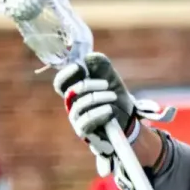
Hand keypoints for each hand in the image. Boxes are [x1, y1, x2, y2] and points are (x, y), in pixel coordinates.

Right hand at [53, 53, 176, 178]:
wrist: (129, 122)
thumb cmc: (116, 99)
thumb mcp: (112, 79)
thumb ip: (101, 66)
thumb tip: (88, 57)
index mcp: (76, 91)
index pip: (61, 83)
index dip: (66, 74)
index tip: (80, 66)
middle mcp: (73, 105)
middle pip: (71, 92)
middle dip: (89, 85)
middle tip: (106, 84)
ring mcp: (77, 119)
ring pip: (80, 105)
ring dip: (99, 98)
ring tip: (113, 96)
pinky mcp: (84, 132)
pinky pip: (86, 121)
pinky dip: (100, 113)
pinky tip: (111, 110)